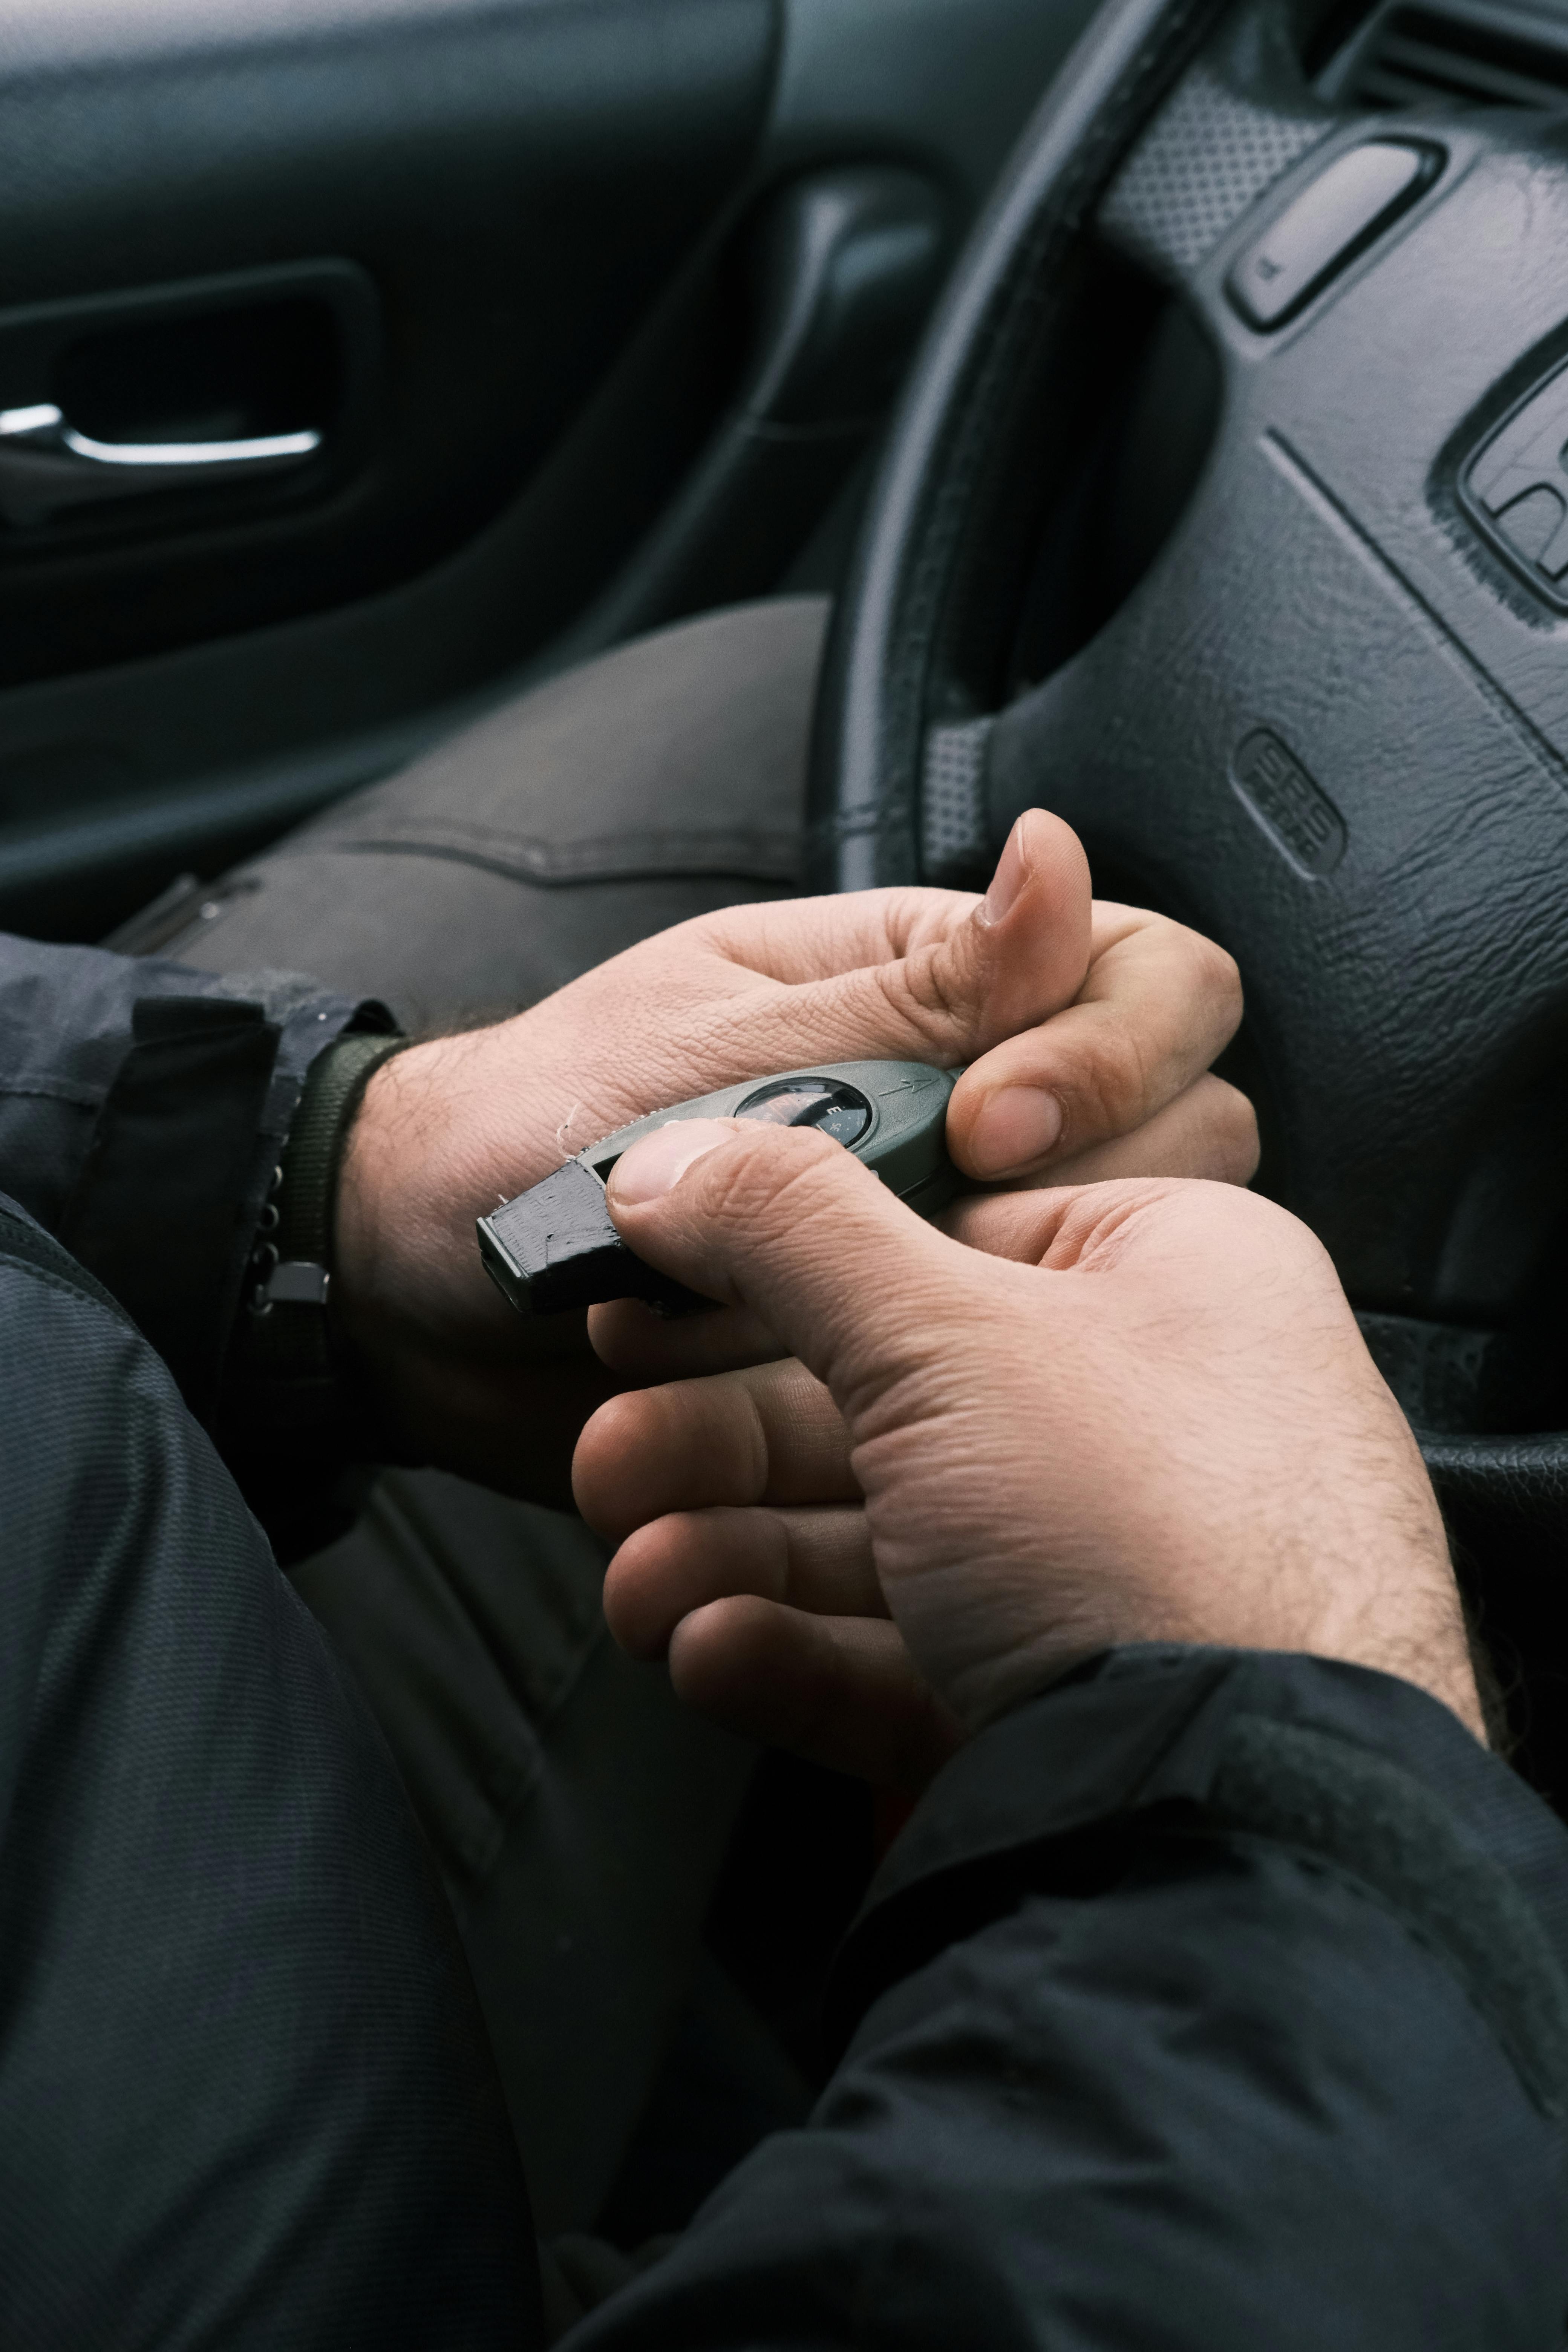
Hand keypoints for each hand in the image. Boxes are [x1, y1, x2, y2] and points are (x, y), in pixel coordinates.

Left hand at [334, 809, 1253, 1499]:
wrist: (413, 1287)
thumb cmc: (534, 1128)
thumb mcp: (720, 1047)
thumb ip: (909, 992)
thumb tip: (1055, 857)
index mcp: (926, 991)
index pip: (1143, 977)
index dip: (1110, 1051)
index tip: (989, 1128)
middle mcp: (963, 1109)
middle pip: (1164, 1132)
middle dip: (1064, 1196)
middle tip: (921, 1240)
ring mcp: (943, 1238)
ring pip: (1092, 1267)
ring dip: (980, 1308)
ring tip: (815, 1333)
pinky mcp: (901, 1357)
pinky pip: (990, 1377)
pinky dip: (922, 1406)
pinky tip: (834, 1417)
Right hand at [574, 1124, 1482, 1775]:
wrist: (1239, 1831)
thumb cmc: (1140, 1530)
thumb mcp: (942, 1332)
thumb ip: (788, 1230)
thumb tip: (670, 1159)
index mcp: (1177, 1278)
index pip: (947, 1237)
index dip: (780, 1263)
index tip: (653, 1295)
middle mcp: (1161, 1419)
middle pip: (893, 1405)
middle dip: (721, 1445)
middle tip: (610, 1462)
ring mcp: (1125, 1577)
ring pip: (887, 1544)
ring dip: (735, 1557)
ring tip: (637, 1591)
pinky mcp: (1081, 1710)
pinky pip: (915, 1661)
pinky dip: (800, 1655)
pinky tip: (710, 1652)